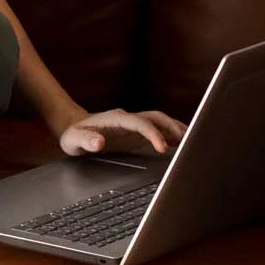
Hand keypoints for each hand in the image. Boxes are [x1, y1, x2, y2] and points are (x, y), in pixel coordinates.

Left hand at [59, 107, 185, 158]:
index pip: (140, 123)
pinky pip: (158, 129)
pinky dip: (170, 135)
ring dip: (175, 129)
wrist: (73, 128)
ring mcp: (134, 124)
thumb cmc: (73, 134)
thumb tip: (99, 142)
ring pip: (160, 121)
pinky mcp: (136, 132)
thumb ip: (85, 140)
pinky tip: (180, 144)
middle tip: (188, 142)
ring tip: (192, 142)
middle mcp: (128, 118)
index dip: (152, 133)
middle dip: (172, 127)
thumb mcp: (73, 140)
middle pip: (156, 117)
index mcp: (116, 118)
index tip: (162, 147)